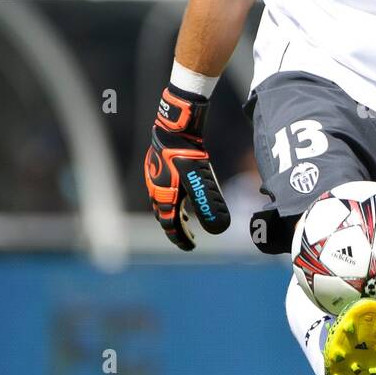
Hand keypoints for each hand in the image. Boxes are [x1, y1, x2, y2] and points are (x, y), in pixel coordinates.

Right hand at [143, 85, 229, 250]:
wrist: (175, 127)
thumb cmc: (186, 154)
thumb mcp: (200, 180)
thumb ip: (208, 204)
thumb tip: (219, 230)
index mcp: (164, 196)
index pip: (170, 224)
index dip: (180, 238)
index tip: (190, 247)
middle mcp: (156, 190)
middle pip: (165, 215)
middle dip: (177, 228)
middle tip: (190, 237)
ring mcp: (156, 178)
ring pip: (163, 202)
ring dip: (175, 213)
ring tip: (187, 218)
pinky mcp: (159, 167)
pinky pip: (164, 189)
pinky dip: (173, 198)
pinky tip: (182, 192)